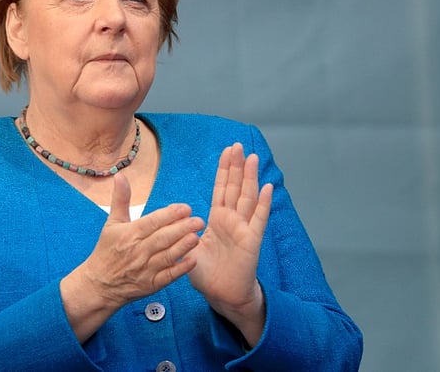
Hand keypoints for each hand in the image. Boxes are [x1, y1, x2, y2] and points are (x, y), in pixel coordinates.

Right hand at [60, 173, 204, 341]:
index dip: (169, 215)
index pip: (152, 222)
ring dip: (183, 247)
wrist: (99, 284)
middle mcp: (137, 251)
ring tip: (197, 237)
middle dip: (182, 229)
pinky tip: (192, 260)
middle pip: (162, 238)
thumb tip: (121, 175)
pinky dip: (180, 269)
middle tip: (199, 221)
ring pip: (167, 256)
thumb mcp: (111, 223)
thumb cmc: (106, 250)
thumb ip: (120, 199)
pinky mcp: (150, 285)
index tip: (185, 208)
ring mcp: (144, 269)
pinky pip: (168, 277)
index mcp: (129, 234)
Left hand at [187, 142, 272, 345]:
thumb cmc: (206, 273)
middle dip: (235, 166)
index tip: (226, 151)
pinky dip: (264, 203)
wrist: (221, 294)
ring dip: (250, 177)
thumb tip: (171, 220)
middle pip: (235, 187)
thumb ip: (182, 232)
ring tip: (251, 158)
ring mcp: (244, 228)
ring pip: (248, 197)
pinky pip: (259, 219)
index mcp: (218, 218)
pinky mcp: (252, 240)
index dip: (224, 170)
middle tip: (237, 145)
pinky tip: (268, 187)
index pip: (221, 188)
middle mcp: (232, 219)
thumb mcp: (188, 247)